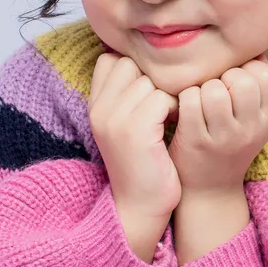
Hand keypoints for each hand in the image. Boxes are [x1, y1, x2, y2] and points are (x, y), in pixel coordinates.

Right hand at [89, 53, 180, 259]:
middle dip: (150, 81)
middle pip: (130, 64)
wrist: (140, 206)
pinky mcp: (136, 130)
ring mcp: (115, 119)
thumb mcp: (123, 127)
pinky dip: (173, 109)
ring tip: (166, 119)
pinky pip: (162, 98)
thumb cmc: (141, 164)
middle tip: (159, 107)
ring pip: (149, 81)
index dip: (133, 71)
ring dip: (165, 97)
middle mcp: (99, 110)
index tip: (145, 95)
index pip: (110, 60)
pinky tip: (172, 126)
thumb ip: (125, 95)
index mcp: (93, 106)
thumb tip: (147, 63)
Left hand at [168, 56, 267, 198]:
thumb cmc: (227, 144)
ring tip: (198, 102)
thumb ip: (255, 86)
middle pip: (241, 79)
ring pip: (214, 88)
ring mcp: (223, 137)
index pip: (266, 75)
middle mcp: (250, 129)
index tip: (233, 85)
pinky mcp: (195, 141)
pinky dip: (183, 98)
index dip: (246, 71)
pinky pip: (190, 100)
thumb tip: (253, 48)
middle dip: (223, 78)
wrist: (208, 190)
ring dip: (202, 88)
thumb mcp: (252, 119)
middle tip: (213, 93)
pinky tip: (183, 109)